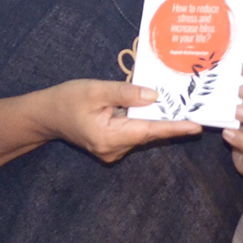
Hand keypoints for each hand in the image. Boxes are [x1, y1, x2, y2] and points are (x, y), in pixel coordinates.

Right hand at [35, 79, 202, 163]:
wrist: (46, 115)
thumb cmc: (68, 99)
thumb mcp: (96, 90)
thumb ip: (125, 93)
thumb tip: (154, 97)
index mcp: (109, 137)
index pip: (148, 131)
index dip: (173, 128)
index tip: (196, 127)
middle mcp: (112, 150)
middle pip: (147, 133)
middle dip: (168, 121)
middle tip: (192, 109)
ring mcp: (111, 152)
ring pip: (140, 134)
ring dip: (153, 120)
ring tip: (174, 106)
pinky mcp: (110, 148)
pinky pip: (132, 134)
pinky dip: (141, 122)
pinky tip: (148, 110)